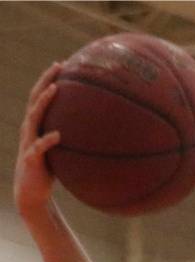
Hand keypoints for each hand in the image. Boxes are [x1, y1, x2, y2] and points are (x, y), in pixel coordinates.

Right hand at [14, 63, 60, 217]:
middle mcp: (29, 130)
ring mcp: (28, 143)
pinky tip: (58, 135)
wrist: (31, 194)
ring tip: (54, 89)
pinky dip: (48, 140)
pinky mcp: (31, 159)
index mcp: (35, 126)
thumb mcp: (61, 152)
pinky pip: (39, 147)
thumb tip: (96, 132)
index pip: (40, 97)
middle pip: (34, 98)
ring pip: (33, 117)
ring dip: (43, 102)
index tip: (63, 64)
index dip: (49, 79)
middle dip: (45, 80)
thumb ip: (71, 139)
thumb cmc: (48, 172)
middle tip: (58, 65)